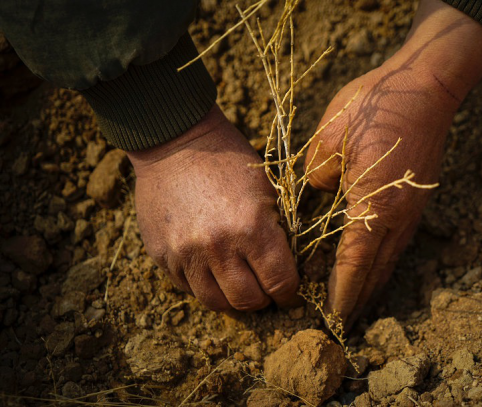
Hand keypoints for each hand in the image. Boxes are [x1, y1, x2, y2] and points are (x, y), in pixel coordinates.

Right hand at [127, 105, 299, 310]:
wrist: (176, 143)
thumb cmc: (229, 162)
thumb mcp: (267, 191)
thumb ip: (277, 234)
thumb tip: (285, 270)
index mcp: (252, 228)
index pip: (280, 283)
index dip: (289, 293)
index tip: (289, 293)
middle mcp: (218, 247)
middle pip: (248, 301)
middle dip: (263, 299)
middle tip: (265, 289)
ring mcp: (186, 254)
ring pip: (216, 302)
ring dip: (232, 298)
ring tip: (238, 284)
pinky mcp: (162, 255)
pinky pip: (188, 288)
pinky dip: (204, 285)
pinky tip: (212, 268)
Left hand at [305, 0, 481, 323]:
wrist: (426, 84)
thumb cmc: (376, 106)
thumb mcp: (329, 139)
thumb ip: (318, 176)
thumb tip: (321, 192)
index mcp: (374, 204)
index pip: (354, 262)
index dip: (342, 290)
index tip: (333, 314)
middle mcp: (399, 215)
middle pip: (377, 269)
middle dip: (359, 297)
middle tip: (342, 320)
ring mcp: (413, 208)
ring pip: (391, 257)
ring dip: (374, 282)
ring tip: (358, 302)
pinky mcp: (418, 198)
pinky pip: (399, 240)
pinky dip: (384, 260)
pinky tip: (375, 263)